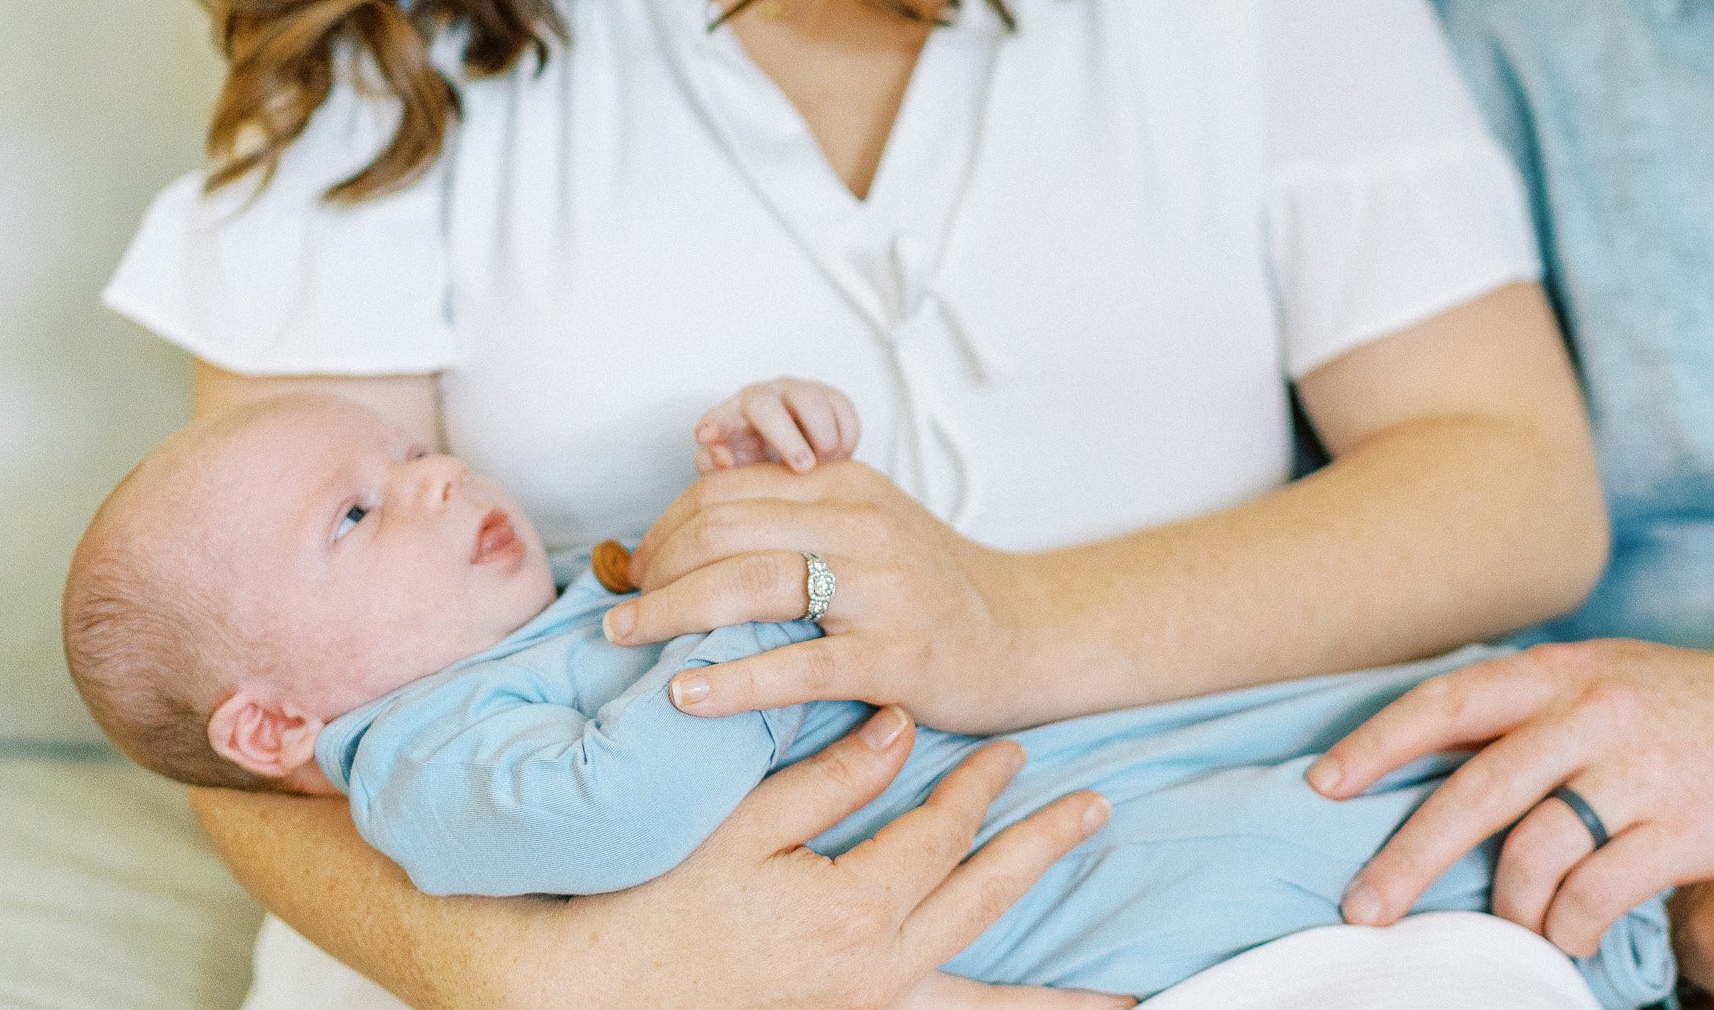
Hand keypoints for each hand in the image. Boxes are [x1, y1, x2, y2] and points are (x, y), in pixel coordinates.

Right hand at [517, 707, 1119, 1009]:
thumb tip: (900, 730)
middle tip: (1093, 808)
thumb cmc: (655, 905)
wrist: (593, 995)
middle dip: (1041, 850)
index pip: (940, 835)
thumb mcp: (741, 827)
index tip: (1007, 750)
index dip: (975, 787)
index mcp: (854, 912)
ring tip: (1120, 996)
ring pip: (982, 997)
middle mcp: (876, 974)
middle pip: (983, 898)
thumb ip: (832, 779)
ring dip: (1051, 992)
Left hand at [611, 459, 1039, 732]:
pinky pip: (797, 665)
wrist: (1028, 634)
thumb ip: (796, 511)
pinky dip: (730, 681)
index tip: (638, 571)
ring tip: (630, 643)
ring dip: (671, 613)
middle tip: (622, 616)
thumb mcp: (869, 523)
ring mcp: (883, 588)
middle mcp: (862, 524)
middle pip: (724, 528)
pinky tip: (686, 696)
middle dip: (655, 571)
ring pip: (750, 583)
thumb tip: (694, 515)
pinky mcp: (899, 655)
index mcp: (846, 486)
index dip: (664, 529)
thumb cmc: (933, 587)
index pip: (725, 489)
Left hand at [698, 378, 862, 473]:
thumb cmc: (759, 468)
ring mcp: (797, 392)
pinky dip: (845, 437)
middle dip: (788, 438)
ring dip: (823, 438)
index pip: (718, 418)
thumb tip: (721, 456)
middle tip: (805, 467)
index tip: (707, 437)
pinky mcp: (830, 396)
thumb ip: (719, 471)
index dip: (715, 425)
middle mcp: (761, 398)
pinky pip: (843, 409)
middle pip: (767, 406)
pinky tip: (839, 457)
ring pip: (812, 401)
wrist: (799, 463)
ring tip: (824, 465)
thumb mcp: (737, 477)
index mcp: (732, 418)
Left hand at [1305, 641, 1713, 954]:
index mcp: (1560, 671)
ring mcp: (1639, 769)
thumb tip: (1437, 764)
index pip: (1448, 701)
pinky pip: (1599, 890)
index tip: (1323, 785)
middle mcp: (1592, 710)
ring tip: (1510, 927)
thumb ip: (1530, 712)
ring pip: (1535, 849)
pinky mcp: (1686, 825)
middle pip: (1476, 787)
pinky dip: (1570, 926)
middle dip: (1408, 854)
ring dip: (1507, 905)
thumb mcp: (1605, 679)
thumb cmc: (1692, 706)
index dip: (1377, 742)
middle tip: (1365, 906)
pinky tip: (1569, 939)